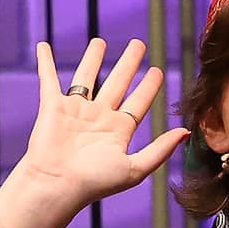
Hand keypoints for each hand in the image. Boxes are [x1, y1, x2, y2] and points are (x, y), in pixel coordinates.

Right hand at [0, 38, 187, 227]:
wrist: (58, 186)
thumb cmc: (94, 183)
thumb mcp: (134, 169)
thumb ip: (159, 151)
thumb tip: (185, 133)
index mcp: (118, 131)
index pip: (137, 102)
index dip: (148, 86)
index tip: (157, 71)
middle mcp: (98, 118)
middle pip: (117, 82)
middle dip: (128, 64)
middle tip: (139, 44)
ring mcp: (75, 111)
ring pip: (86, 76)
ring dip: (92, 58)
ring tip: (100, 41)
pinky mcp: (53, 107)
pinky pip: (49, 79)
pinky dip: (45, 62)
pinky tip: (43, 46)